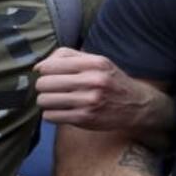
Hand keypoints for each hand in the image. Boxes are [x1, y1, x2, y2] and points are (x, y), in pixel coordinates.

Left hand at [35, 48, 168, 130]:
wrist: (137, 105)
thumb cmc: (112, 81)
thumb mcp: (98, 61)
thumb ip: (70, 56)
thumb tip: (39, 66)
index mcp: (94, 63)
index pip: (50, 65)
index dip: (44, 71)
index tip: (49, 75)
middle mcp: (92, 80)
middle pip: (44, 83)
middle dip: (44, 87)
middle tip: (52, 89)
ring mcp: (88, 101)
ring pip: (44, 100)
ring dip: (46, 101)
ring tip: (57, 100)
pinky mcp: (85, 118)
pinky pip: (50, 116)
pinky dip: (52, 114)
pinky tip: (62, 111)